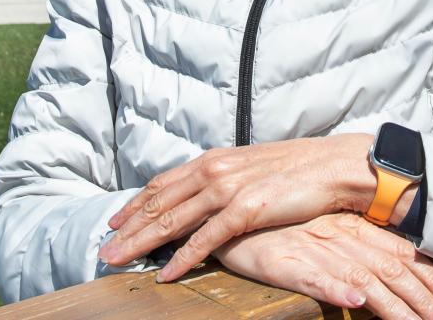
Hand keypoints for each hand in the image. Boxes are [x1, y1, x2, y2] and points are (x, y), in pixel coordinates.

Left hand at [99, 134, 377, 279]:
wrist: (330, 165)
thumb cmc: (295, 169)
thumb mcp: (250, 166)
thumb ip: (224, 178)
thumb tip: (205, 192)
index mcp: (213, 159)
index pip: (162, 183)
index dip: (136, 204)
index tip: (115, 222)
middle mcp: (213, 170)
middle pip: (159, 203)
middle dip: (128, 229)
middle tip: (103, 250)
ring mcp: (227, 189)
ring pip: (173, 221)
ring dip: (142, 244)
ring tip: (119, 262)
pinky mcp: (245, 210)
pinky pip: (206, 240)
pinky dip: (183, 259)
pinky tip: (166, 274)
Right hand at [214, 213, 432, 319]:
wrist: (234, 213)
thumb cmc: (281, 226)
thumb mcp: (324, 232)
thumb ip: (355, 246)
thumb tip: (389, 269)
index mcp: (351, 227)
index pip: (398, 253)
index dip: (428, 277)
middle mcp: (339, 236)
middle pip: (388, 270)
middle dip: (421, 299)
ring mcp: (313, 249)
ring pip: (361, 279)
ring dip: (392, 305)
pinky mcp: (284, 262)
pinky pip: (313, 278)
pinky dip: (335, 290)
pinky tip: (353, 302)